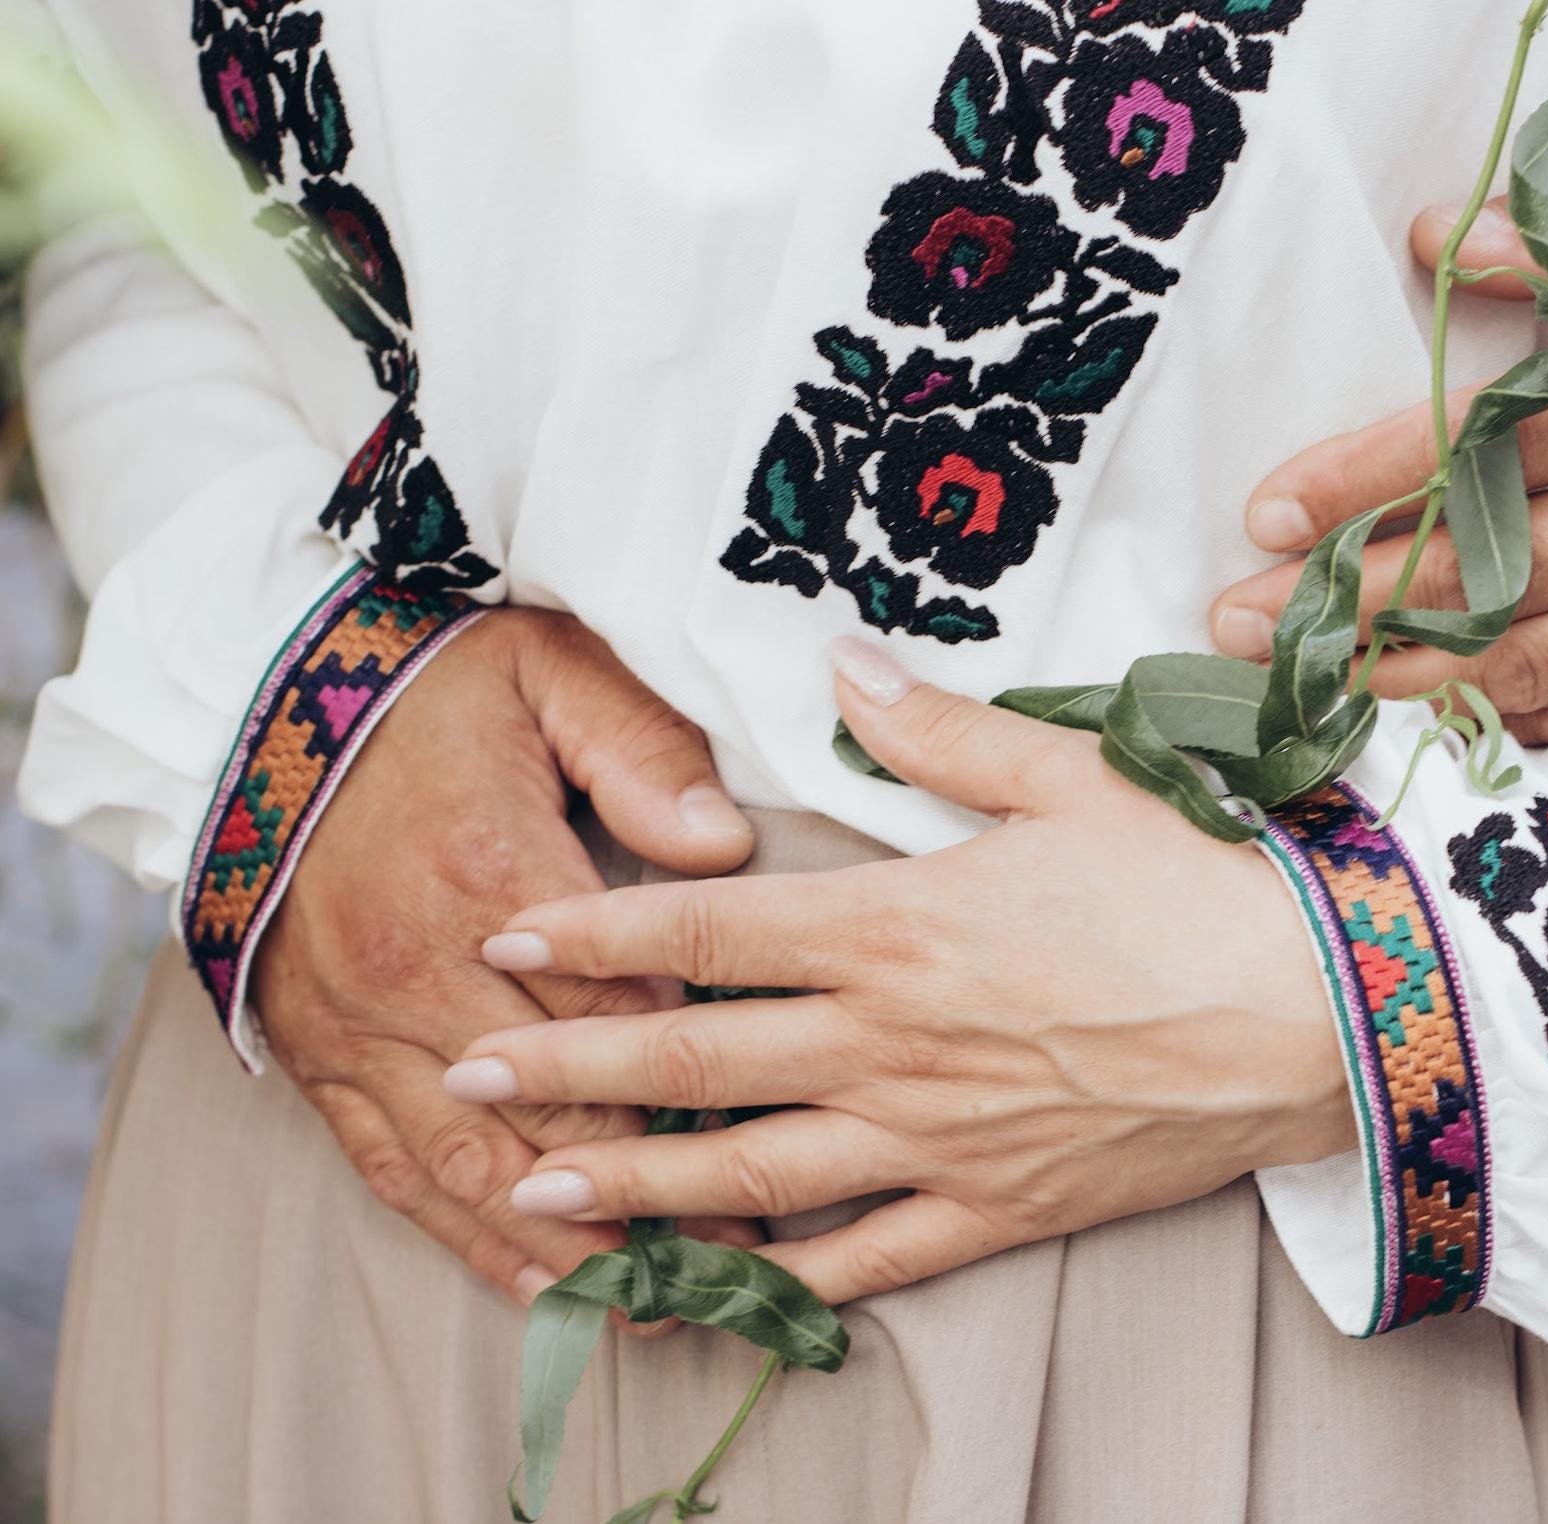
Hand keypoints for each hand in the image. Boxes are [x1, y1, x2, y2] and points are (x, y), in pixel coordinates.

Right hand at [254, 609, 758, 1303]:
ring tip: (663, 1305)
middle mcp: (424, 974)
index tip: (790, 1137)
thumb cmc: (434, 687)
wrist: (259, 706)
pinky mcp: (320, 1057)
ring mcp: (363, 1028)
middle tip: (752, 1261)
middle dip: (662, 1200)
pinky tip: (536, 1284)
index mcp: (495, 877)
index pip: (626, 1017)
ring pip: (480, 1169)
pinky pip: (397, 1170)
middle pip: (564, 1119)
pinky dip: (469, 1236)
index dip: (708, 1088)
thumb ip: (643, 752)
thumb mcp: (551, 676)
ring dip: (575, 1246)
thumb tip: (724, 837)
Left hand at [443, 637, 1353, 1305]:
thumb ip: (938, 730)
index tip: (511, 939)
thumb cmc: (1203, 881)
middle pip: (695, 1060)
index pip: (708, 930)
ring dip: (636, 1191)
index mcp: (899, 924)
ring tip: (541, 1201)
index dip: (597, 933)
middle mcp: (892, 1041)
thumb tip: (842, 663)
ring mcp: (936, 1137)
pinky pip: (865, 1258)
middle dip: (570, 1070)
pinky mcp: (994, 1208)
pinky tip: (716, 1289)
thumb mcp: (1072, 776)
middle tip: (470, 1078)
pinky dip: (783, 1281)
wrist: (1321, 1013)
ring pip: (750, 1175)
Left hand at [1209, 162, 1547, 743]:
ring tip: (1316, 679)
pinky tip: (1439, 713)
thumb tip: (1437, 243)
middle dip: (1351, 601)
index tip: (1270, 509)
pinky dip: (1519, 711)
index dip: (1368, 481)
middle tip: (1243, 619)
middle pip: (1485, 575)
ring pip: (1536, 658)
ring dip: (1413, 673)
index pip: (1484, 448)